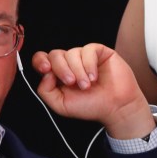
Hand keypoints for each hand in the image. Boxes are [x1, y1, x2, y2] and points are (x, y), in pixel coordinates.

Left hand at [31, 43, 154, 138]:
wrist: (116, 107)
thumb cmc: (90, 106)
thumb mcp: (60, 105)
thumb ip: (45, 91)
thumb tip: (45, 73)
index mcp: (57, 74)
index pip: (41, 59)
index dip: (40, 60)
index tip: (46, 69)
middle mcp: (69, 63)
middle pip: (55, 55)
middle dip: (61, 69)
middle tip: (71, 83)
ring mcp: (83, 56)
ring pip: (71, 53)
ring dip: (78, 71)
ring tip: (87, 85)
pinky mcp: (98, 52)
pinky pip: (88, 50)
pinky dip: (89, 64)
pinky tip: (94, 77)